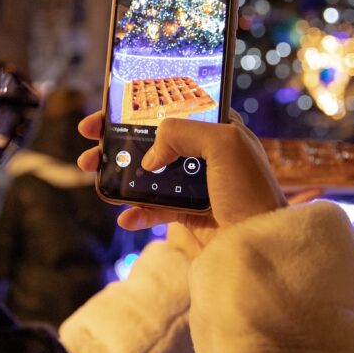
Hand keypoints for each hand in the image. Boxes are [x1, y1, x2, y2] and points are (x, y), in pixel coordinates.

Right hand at [77, 110, 289, 249]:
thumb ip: (181, 133)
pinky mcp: (189, 216)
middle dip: (118, 139)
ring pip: (148, 174)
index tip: (108, 109)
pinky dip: (136, 213)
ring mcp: (196, 186)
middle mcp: (207, 155)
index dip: (140, 106)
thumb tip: (151, 155)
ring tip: (93, 174)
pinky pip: (154, 210)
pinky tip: (126, 216)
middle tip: (90, 141)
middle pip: (153, 140)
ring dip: (119, 174)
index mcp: (220, 129)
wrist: (262, 246)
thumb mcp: (224, 144)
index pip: (174, 107)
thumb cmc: (252, 191)